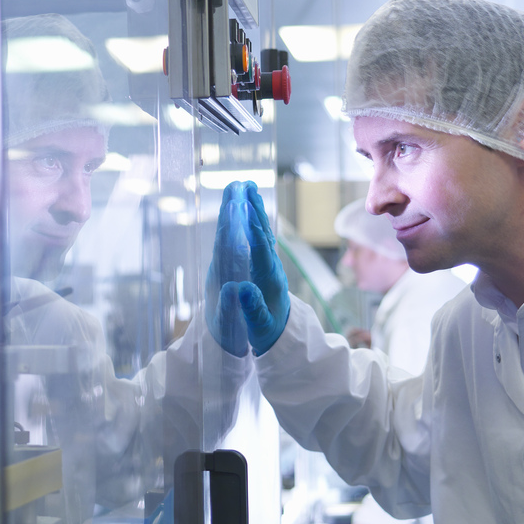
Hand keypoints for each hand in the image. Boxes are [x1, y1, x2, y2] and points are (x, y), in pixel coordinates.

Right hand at [205, 181, 290, 356]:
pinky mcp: (267, 266)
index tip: (244, 208)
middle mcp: (272, 268)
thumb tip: (240, 288)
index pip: (260, 249)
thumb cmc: (268, 333)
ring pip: (263, 233)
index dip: (252, 228)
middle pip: (263, 234)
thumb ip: (252, 309)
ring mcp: (270, 265)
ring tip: (248, 189)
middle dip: (254, 210)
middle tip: (245, 186)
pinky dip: (254, 222)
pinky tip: (250, 211)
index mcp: (269, 280)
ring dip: (255, 211)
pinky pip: (260, 240)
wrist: (283, 338)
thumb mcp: (259, 327)